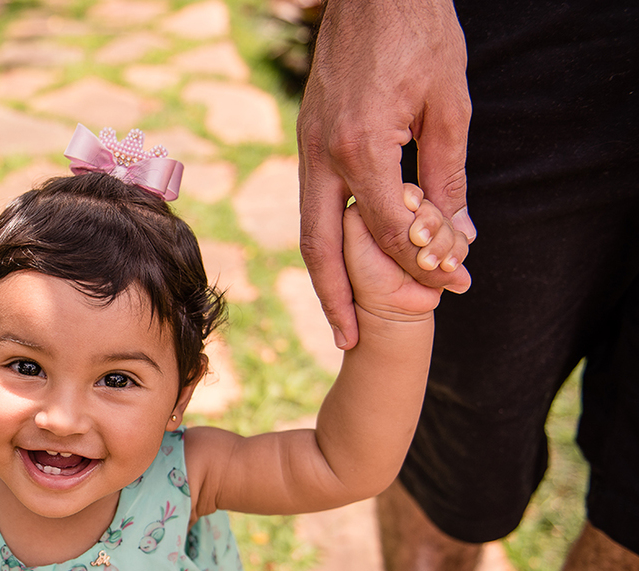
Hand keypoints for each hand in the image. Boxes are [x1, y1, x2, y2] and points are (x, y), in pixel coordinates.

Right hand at [297, 0, 474, 347]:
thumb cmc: (419, 33)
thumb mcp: (450, 105)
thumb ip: (449, 176)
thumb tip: (457, 236)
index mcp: (362, 145)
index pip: (391, 227)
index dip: (423, 262)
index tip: (452, 285)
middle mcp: (322, 153)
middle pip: (321, 246)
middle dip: (336, 300)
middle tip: (350, 343)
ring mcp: (307, 145)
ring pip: (308, 228)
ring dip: (324, 277)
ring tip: (340, 317)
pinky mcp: (307, 137)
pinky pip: (313, 202)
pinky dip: (326, 239)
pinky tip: (344, 260)